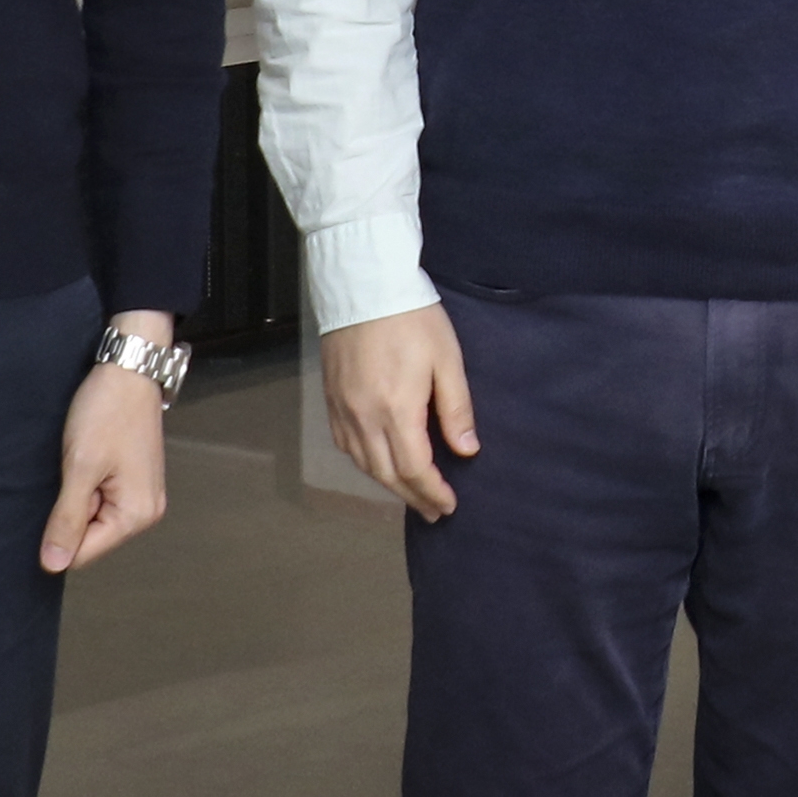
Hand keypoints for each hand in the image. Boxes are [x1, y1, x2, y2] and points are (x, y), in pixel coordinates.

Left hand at [40, 311, 174, 573]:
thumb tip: (52, 567)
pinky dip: (86, 483)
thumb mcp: (81, 467)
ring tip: (79, 461)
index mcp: (137, 515)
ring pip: (92, 517)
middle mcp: (146, 512)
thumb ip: (67, 519)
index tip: (59, 490)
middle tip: (73, 470)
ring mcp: (142, 495)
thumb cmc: (106, 413)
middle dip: (70, 510)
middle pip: (90, 537)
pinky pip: (101, 499)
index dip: (59, 530)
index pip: (82, 553)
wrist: (128, 369)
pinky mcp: (133, 479)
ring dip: (77, 495)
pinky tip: (86, 458)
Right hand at [319, 303, 476, 520]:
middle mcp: (364, 418)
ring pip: (363, 464)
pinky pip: (345, 445)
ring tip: (410, 493)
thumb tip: (467, 451)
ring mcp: (343, 410)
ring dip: (388, 484)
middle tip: (433, 511)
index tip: (449, 505)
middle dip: (413, 497)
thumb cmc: (412, 318)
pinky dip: (365, 463)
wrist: (363, 285)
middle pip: (387, 474)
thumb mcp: (447, 359)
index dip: (432, 492)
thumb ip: (456, 408)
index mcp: (397, 410)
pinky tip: (378, 463)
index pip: (415, 469)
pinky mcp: (330, 399)